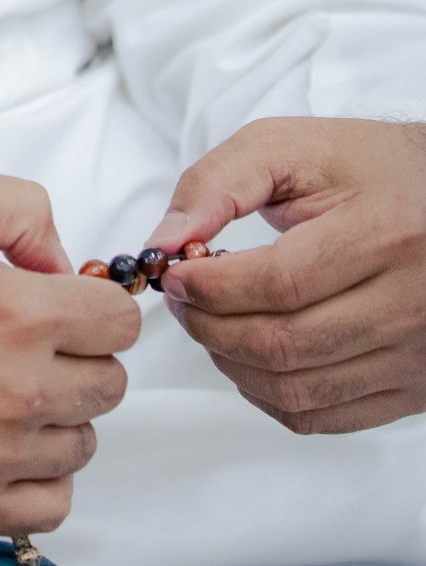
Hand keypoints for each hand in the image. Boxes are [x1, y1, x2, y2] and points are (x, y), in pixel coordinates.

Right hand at [0, 165, 138, 536]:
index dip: (96, 304)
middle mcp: (14, 390)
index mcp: (14, 313)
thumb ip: (20, 208)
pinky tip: (3, 438)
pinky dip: (39, 475)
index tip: (68, 305)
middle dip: (79, 354)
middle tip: (28, 341)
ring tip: (4, 385)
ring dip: (58, 413)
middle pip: (110, 383)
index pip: (120, 321)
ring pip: (83, 441)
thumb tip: (64, 262)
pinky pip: (52, 503)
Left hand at [145, 115, 425, 433]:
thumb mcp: (288, 148)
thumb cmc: (364, 169)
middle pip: (285, 344)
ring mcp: (415, 354)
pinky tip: (250, 358)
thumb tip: (164, 242)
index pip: (282, 283)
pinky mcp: (411, 387)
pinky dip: (268, 396)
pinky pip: (324, 417)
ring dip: (231, 363)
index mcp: (384, 233)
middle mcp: (410, 303)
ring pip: (297, 391)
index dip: (213, 287)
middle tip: (183, 300)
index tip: (176, 274)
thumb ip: (216, 185)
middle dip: (210, 326)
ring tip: (211, 322)